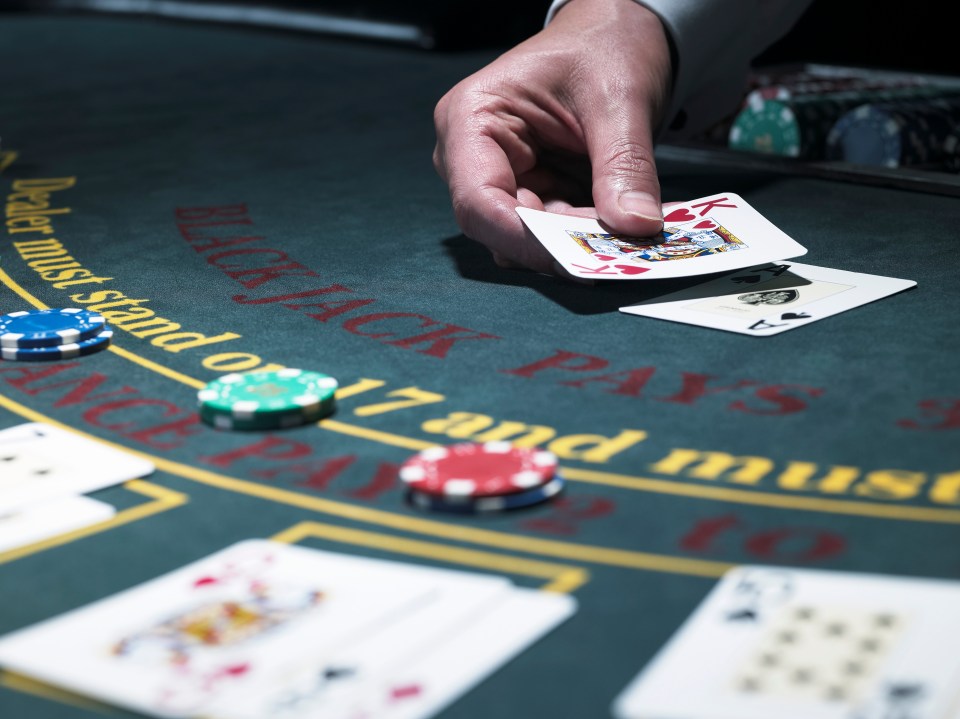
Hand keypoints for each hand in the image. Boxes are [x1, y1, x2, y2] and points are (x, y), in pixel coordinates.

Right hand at [433, 0, 672, 274]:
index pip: (479, 200)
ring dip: (577, 240)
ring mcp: (500, 177)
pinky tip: (620, 221)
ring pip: (528, 236)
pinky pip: (551, 230)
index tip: (576, 255)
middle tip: (616, 244)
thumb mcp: (620, 99)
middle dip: (559, 240)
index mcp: (472, 118)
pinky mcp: (529, 192)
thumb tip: (636, 225)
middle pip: (501, 226)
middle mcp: (471, 156)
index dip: (523, 238)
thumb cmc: (602, 47)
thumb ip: (625, 165)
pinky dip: (586, 233)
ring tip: (625, 228)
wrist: (614, 37)